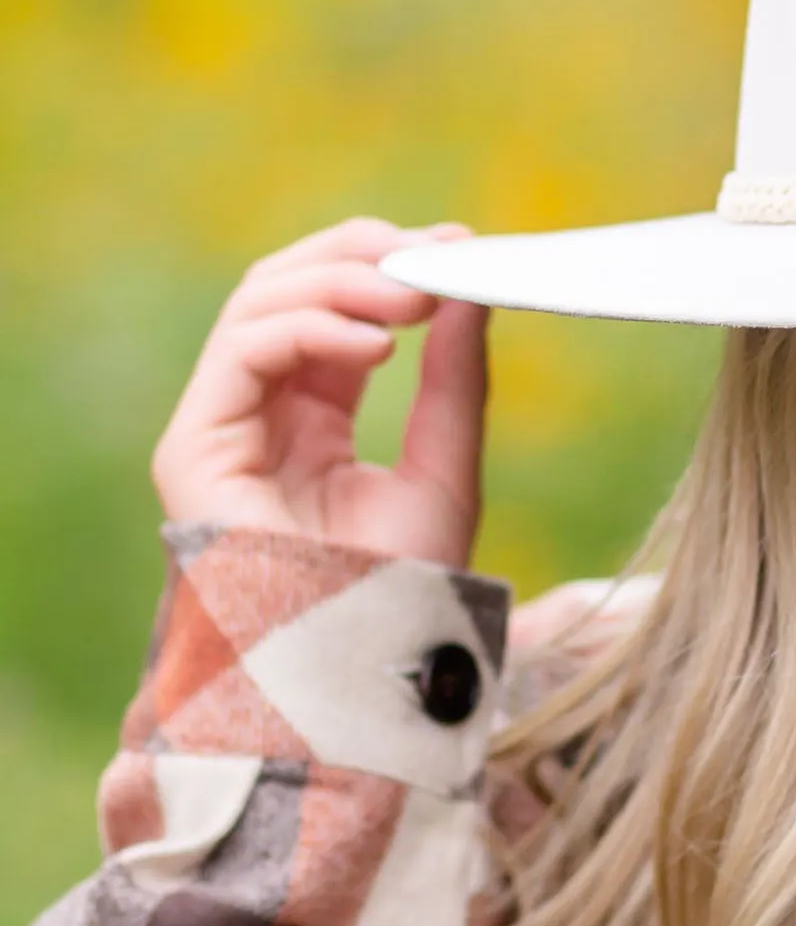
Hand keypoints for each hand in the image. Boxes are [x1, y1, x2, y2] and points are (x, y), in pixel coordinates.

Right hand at [152, 220, 489, 569]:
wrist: (362, 679)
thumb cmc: (401, 596)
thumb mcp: (447, 469)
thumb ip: (454, 381)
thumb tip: (472, 286)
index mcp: (315, 417)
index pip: (335, 305)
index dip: (391, 264)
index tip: (460, 245)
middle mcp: (261, 415)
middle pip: (286, 285)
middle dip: (362, 253)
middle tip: (436, 251)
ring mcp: (221, 429)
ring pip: (258, 302)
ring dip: (343, 280)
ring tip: (416, 296)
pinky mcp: (193, 450)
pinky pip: (243, 351)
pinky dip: (311, 326)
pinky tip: (377, 341)